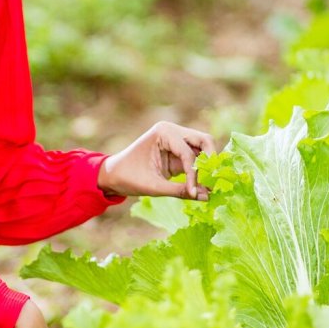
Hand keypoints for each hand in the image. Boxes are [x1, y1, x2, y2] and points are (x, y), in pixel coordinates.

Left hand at [97, 121, 215, 200]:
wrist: (113, 175)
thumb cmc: (128, 177)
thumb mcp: (153, 186)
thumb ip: (179, 191)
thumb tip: (206, 196)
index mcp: (163, 132)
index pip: (188, 153)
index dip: (194, 174)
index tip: (193, 193)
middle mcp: (172, 131)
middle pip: (204, 140)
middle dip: (211, 161)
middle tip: (215, 181)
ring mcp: (176, 140)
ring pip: (203, 149)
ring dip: (208, 166)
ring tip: (211, 187)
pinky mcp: (178, 152)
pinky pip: (197, 159)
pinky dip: (201, 171)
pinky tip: (204, 187)